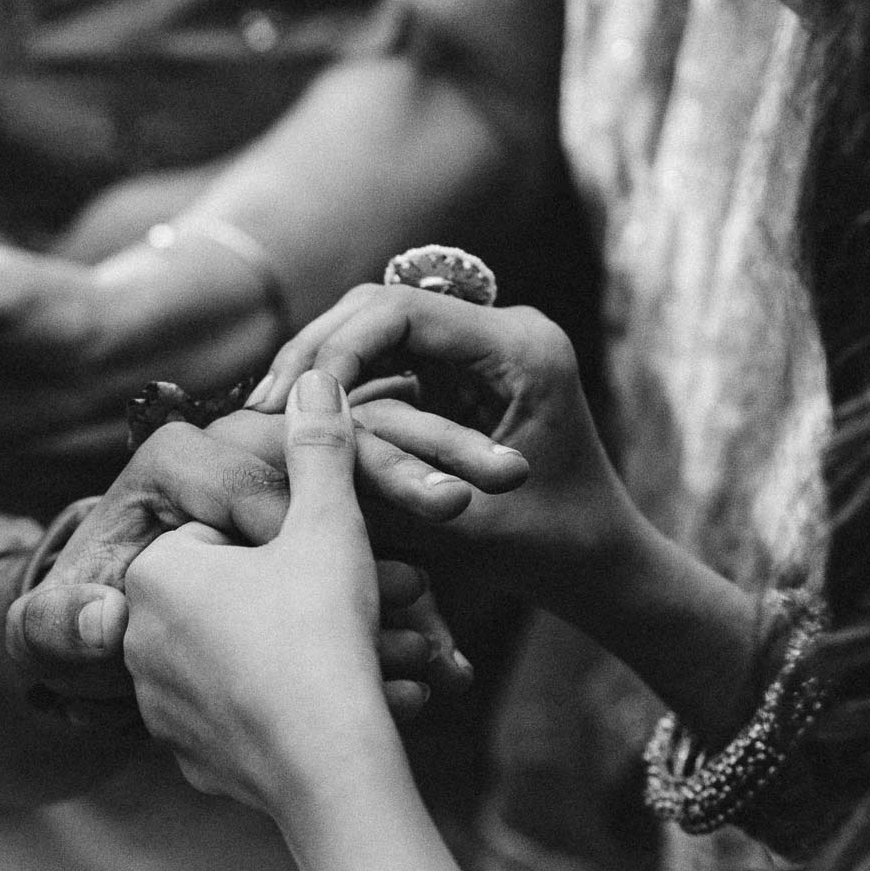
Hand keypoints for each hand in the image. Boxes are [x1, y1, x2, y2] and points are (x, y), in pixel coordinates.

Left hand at [122, 371, 395, 811]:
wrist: (328, 772)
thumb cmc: (323, 635)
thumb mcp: (329, 527)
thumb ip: (319, 449)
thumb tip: (315, 378)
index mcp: (157, 569)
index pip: (231, 527)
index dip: (296, 536)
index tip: (340, 555)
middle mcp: (137, 634)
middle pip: (236, 592)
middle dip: (299, 596)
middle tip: (361, 606)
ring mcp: (156, 702)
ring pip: (241, 655)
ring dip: (298, 652)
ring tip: (362, 658)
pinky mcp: (186, 756)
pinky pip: (242, 715)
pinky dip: (284, 708)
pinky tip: (332, 709)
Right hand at [245, 283, 637, 610]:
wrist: (607, 565)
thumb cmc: (549, 553)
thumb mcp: (462, 523)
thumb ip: (386, 478)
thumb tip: (289, 448)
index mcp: (521, 348)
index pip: (399, 309)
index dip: (332, 348)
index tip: (289, 402)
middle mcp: (508, 328)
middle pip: (380, 305)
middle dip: (315, 351)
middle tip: (261, 406)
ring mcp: (488, 342)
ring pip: (377, 321)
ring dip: (322, 361)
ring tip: (268, 411)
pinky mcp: (469, 364)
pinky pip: (391, 348)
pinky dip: (344, 376)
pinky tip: (301, 416)